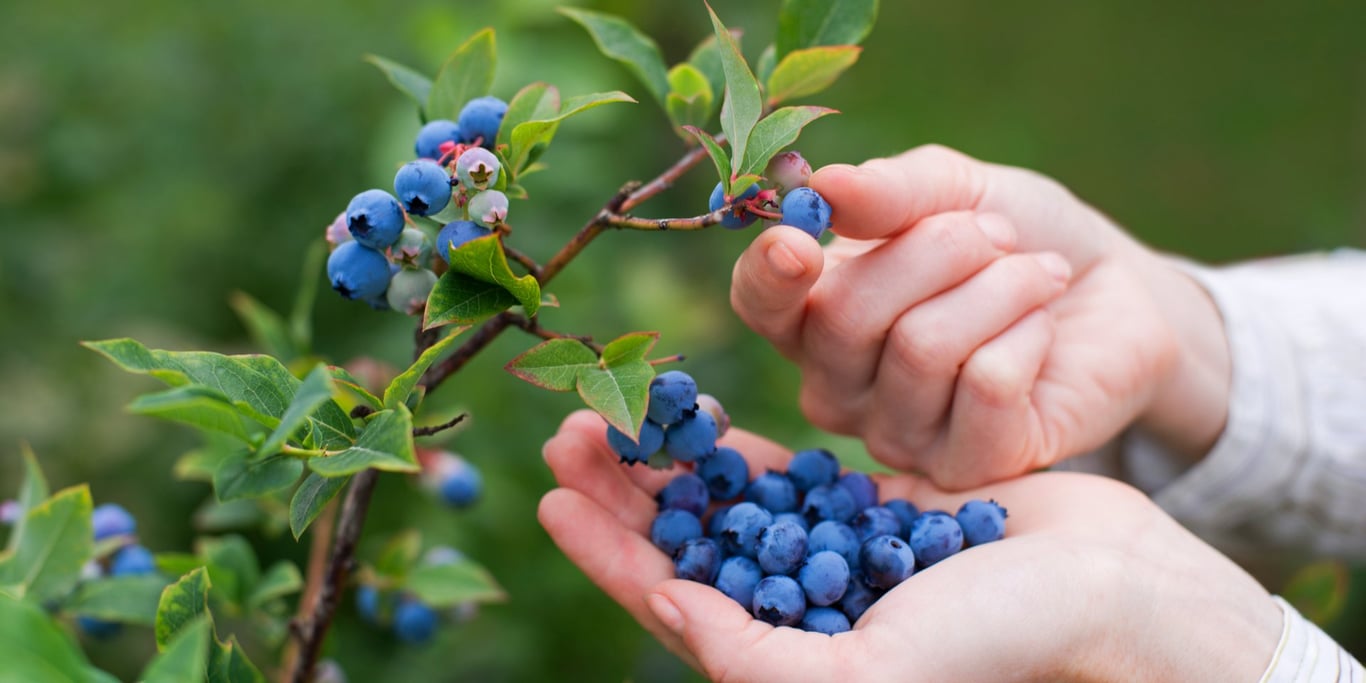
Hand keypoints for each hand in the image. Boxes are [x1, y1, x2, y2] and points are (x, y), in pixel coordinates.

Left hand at [539, 410, 1280, 681]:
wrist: (1107, 591)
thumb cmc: (997, 646)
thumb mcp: (867, 674)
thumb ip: (757, 659)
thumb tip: (668, 611)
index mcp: (784, 656)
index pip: (667, 601)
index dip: (604, 552)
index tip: (550, 497)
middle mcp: (797, 608)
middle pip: (683, 544)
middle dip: (622, 492)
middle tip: (568, 431)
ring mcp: (830, 555)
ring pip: (722, 502)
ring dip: (667, 460)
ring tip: (616, 409)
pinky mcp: (868, 508)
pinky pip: (784, 473)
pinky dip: (737, 446)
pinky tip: (696, 413)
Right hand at [731, 145, 1229, 488]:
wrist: (1114, 294)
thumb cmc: (1017, 238)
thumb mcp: (956, 190)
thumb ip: (890, 192)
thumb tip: (824, 187)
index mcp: (814, 313)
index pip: (759, 305)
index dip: (768, 276)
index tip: (799, 241)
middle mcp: (839, 386)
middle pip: (846, 316)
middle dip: (937, 250)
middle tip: (997, 235)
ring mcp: (898, 436)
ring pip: (922, 348)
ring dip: (998, 287)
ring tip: (1037, 274)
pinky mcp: (968, 468)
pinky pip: (986, 386)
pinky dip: (1028, 334)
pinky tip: (1043, 330)